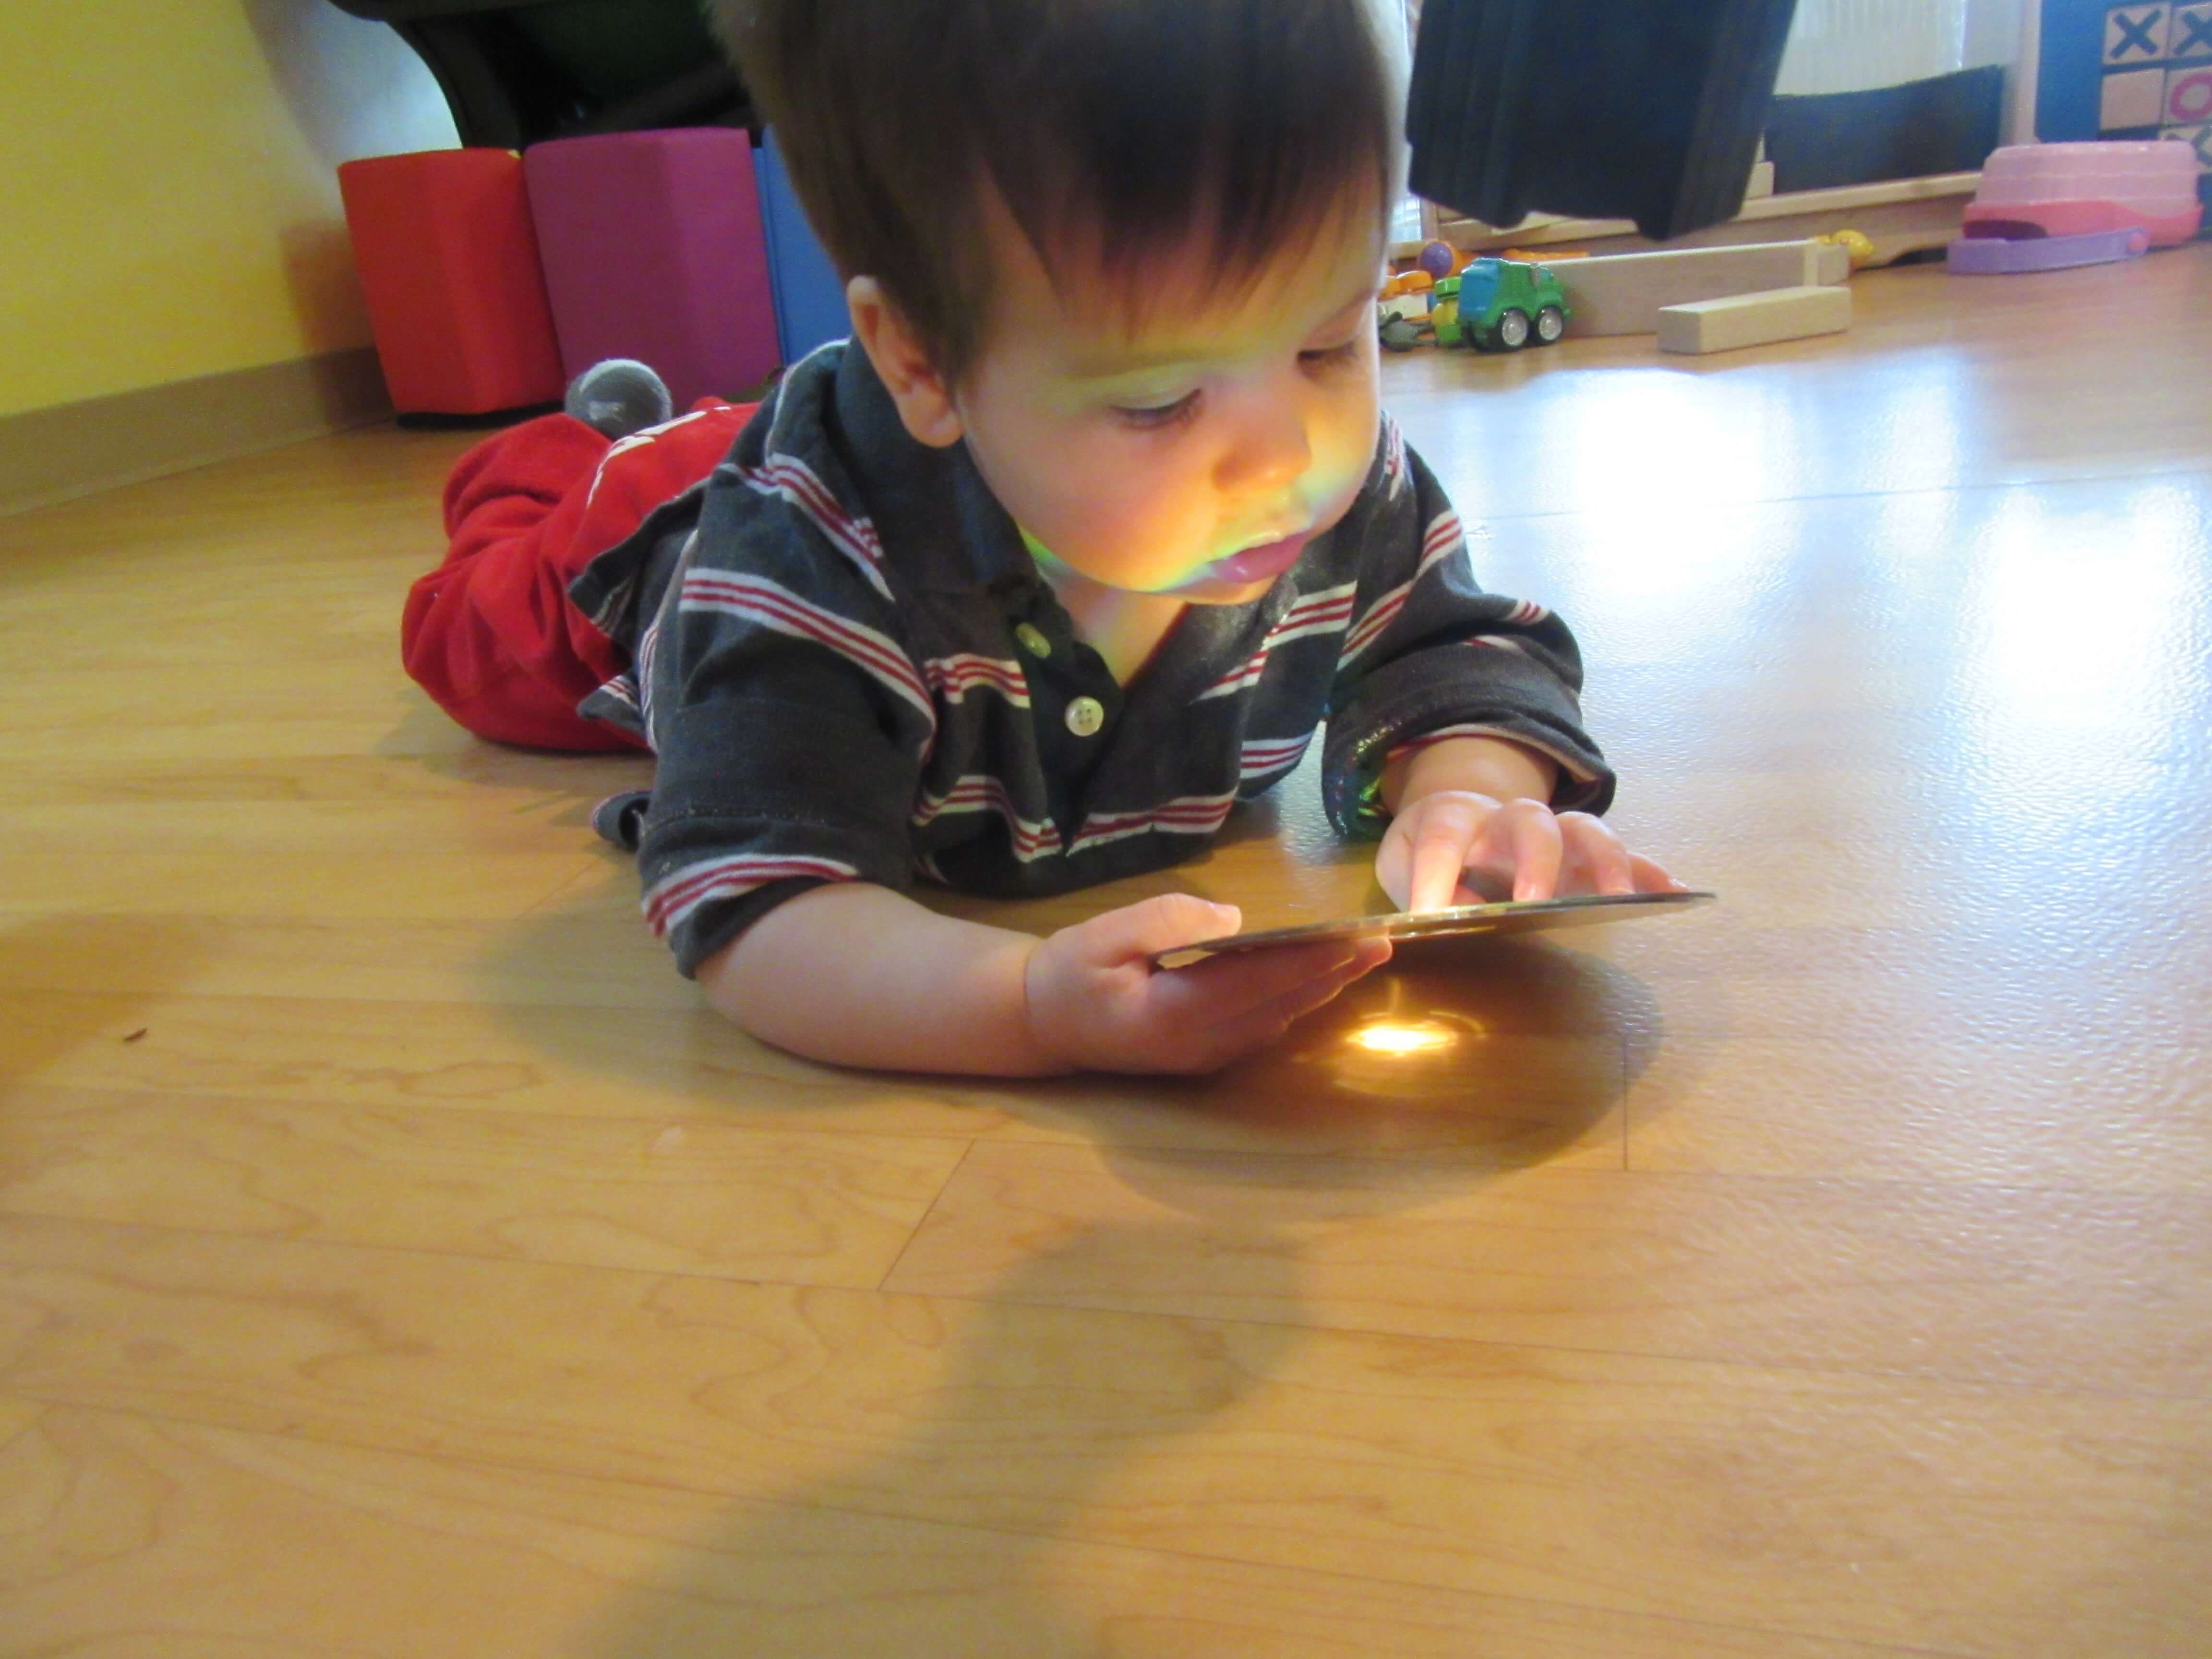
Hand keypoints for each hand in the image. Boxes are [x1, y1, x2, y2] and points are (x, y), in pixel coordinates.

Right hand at [1024, 893, 1390, 1073]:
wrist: (1042, 1021)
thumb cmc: (1069, 972)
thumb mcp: (1105, 934)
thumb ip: (1167, 920)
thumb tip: (1233, 920)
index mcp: (1172, 1014)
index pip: (1257, 981)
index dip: (1310, 959)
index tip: (1355, 938)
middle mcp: (1199, 1044)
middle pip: (1281, 1005)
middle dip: (1334, 972)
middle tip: (1382, 941)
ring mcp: (1205, 1055)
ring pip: (1279, 1018)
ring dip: (1323, 986)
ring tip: (1364, 955)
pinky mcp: (1206, 1054)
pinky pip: (1264, 1025)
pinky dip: (1297, 998)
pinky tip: (1321, 976)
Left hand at [1375, 791, 1684, 911]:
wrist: (1457, 817)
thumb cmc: (1427, 848)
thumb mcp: (1400, 862)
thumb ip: (1413, 881)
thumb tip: (1450, 911)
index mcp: (1456, 815)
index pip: (1444, 835)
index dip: (1436, 871)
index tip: (1430, 914)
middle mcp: (1510, 818)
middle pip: (1531, 821)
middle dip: (1535, 860)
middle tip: (1531, 904)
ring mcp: (1553, 833)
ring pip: (1585, 830)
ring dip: (1605, 861)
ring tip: (1620, 898)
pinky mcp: (1584, 855)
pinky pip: (1624, 854)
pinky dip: (1651, 870)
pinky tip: (1675, 892)